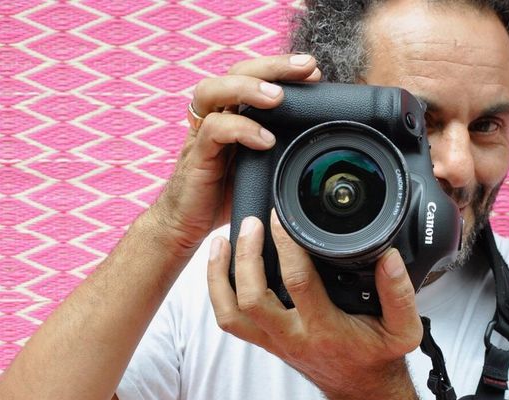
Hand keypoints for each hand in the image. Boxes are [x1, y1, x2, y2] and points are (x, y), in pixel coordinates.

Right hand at [150, 54, 321, 255]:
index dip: (282, 69)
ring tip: (279, 97)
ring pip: (214, 90)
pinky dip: (240, 129)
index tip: (314, 73)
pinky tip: (265, 140)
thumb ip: (281, 150)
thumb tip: (321, 147)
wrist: (187, 224)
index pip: (255, 75)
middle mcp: (215, 115)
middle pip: (237, 71)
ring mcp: (202, 134)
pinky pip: (213, 129)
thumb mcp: (262, 168)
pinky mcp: (197, 156)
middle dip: (273, 65)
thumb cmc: (227, 195)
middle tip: (307, 68)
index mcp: (233, 113)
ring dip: (249, 88)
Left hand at [206, 211, 423, 399]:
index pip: (297, 282)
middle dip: (246, 256)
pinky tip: (220, 265)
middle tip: (251, 223)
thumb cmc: (378, 357)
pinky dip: (218, 291)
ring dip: (219, 275)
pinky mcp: (265, 341)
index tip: (282, 217)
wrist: (361, 390)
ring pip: (231, 312)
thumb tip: (388, 258)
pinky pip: (230, 319)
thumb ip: (400, 294)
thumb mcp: (404, 330)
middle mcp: (293, 337)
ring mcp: (274, 341)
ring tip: (221, 240)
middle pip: (252, 297)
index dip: (286, 245)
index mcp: (325, 330)